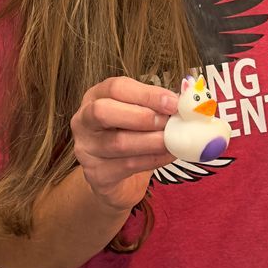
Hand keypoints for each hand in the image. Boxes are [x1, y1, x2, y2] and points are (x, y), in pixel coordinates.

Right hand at [69, 77, 179, 216]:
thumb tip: (184, 102)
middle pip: (103, 112)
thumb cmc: (130, 136)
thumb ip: (155, 106)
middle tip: (168, 121)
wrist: (117, 179)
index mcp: (95, 96)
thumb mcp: (139, 115)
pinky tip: (169, 154)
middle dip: (141, 116)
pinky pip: (127, 165)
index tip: (173, 102)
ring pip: (118, 142)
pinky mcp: (96, 174)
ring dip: (152, 140)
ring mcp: (86, 149)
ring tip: (174, 139)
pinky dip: (153, 159)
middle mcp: (83, 120)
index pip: (116, 88)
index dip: (146, 94)